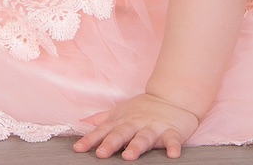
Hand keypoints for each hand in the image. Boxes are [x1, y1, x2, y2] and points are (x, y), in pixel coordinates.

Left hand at [73, 93, 199, 160]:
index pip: (104, 130)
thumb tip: (82, 123)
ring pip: (144, 137)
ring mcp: (153, 127)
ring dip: (137, 146)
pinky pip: (172, 140)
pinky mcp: (171, 131)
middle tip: (101, 153)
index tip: (78, 148)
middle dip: (111, 143)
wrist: (172, 97)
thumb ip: (102, 119)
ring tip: (129, 156)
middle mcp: (136, 124)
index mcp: (123, 121)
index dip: (91, 139)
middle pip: (122, 133)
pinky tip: (172, 154)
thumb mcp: (120, 112)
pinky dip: (173, 146)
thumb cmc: (143, 109)